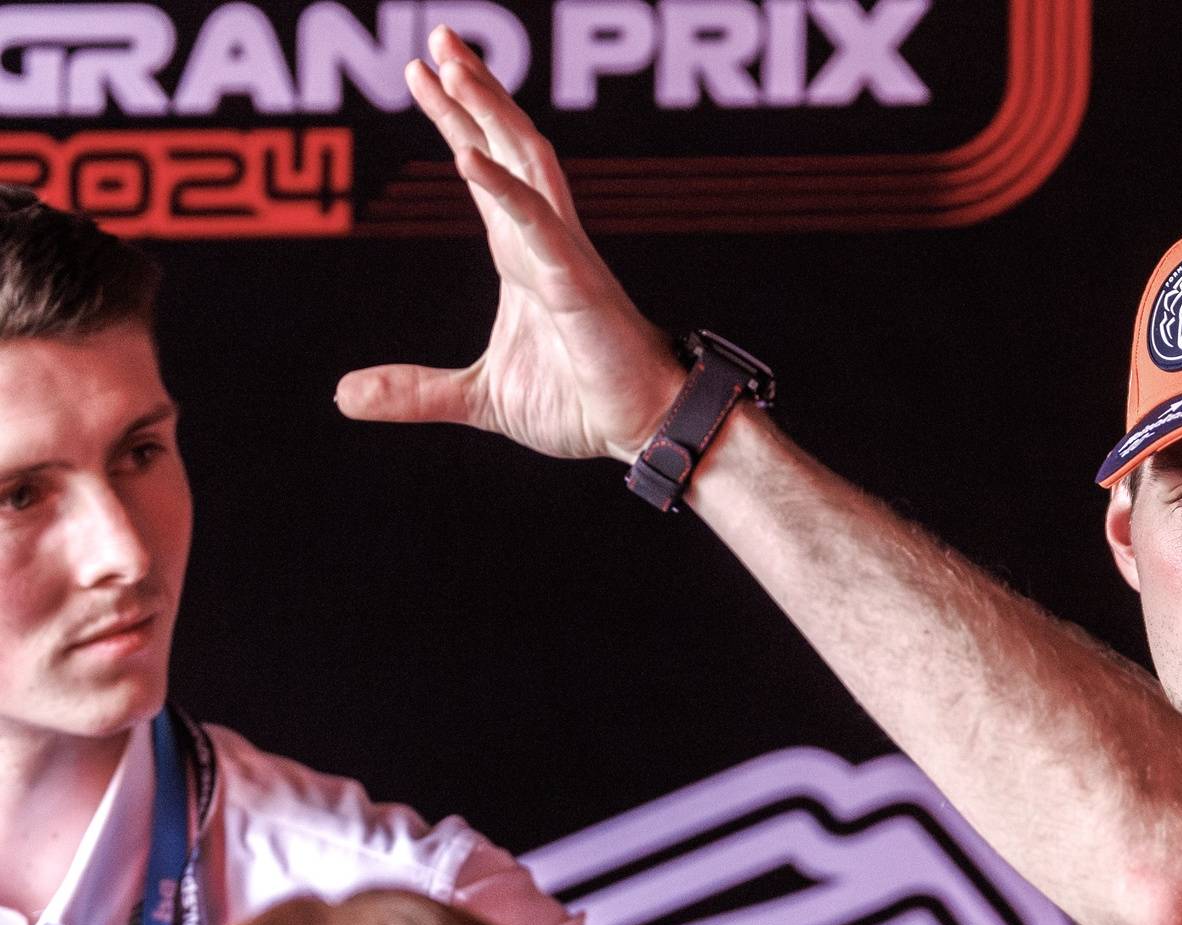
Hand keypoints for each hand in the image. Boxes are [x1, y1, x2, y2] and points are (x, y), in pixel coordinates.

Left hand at [335, 25, 681, 461]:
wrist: (641, 430)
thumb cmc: (580, 405)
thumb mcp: (480, 397)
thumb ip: (413, 392)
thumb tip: (342, 396)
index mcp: (524, 255)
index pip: (485, 168)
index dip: (455, 120)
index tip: (423, 72)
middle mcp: (545, 240)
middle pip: (509, 146)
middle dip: (474, 90)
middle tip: (438, 38)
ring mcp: (564, 256)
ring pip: (527, 164)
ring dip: (491, 113)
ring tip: (455, 66)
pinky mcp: (577, 286)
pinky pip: (537, 227)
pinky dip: (502, 190)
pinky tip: (467, 158)